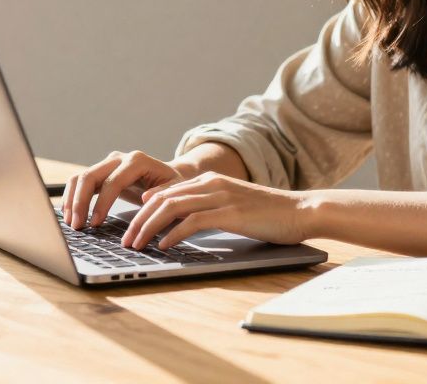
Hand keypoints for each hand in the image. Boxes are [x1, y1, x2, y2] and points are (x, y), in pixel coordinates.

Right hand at [61, 150, 192, 229]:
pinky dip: (72, 197)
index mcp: (137, 160)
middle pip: (90, 176)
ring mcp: (108, 163)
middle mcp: (119, 158)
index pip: (112, 182)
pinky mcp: (102, 172)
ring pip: (81, 178)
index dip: (101, 204)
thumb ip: (163, 193)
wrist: (171, 176)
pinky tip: (70, 214)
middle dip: (80, 202)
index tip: (95, 224)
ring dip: (72, 200)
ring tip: (72, 223)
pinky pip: (80, 182)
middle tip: (77, 226)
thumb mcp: (175, 190)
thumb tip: (146, 198)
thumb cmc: (174, 185)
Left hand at [121, 172, 310, 250]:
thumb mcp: (233, 206)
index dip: (143, 209)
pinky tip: (164, 246)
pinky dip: (173, 234)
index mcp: (210, 180)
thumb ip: (208, 209)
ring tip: (137, 244)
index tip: (130, 226)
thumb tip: (180, 225)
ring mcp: (220, 196)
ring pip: (171, 207)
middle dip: (138, 220)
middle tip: (125, 240)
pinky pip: (192, 221)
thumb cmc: (269, 214)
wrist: (302, 210)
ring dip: (149, 228)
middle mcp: (211, 184)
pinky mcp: (230, 213)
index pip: (166, 191)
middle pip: (162, 198)